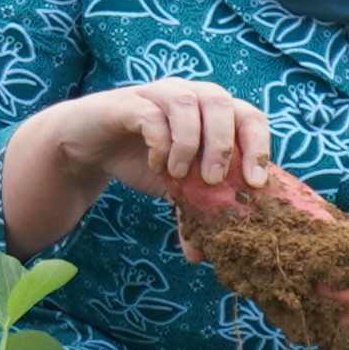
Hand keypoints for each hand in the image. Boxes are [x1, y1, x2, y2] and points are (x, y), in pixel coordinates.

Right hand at [31, 77, 270, 209]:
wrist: (90, 147)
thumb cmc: (142, 159)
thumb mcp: (174, 189)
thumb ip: (191, 212)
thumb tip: (203, 255)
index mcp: (213, 112)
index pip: (250, 117)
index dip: (258, 146)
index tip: (254, 182)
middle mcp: (191, 95)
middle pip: (221, 102)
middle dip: (222, 144)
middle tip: (213, 180)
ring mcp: (159, 94)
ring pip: (187, 102)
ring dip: (189, 143)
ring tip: (179, 176)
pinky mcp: (129, 103)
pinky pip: (151, 114)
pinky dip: (159, 143)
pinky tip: (156, 165)